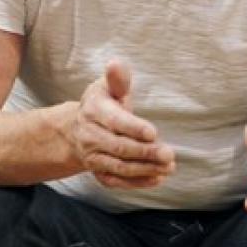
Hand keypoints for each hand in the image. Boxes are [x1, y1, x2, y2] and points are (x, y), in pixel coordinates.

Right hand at [72, 60, 175, 187]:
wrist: (76, 130)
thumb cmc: (103, 103)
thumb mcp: (108, 87)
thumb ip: (118, 79)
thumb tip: (115, 63)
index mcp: (94, 111)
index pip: (115, 122)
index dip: (134, 128)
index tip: (153, 133)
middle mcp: (90, 136)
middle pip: (120, 148)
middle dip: (146, 152)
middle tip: (170, 154)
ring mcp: (93, 157)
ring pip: (119, 167)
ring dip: (145, 169)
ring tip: (169, 167)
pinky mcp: (98, 172)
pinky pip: (116, 181)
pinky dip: (137, 183)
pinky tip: (158, 178)